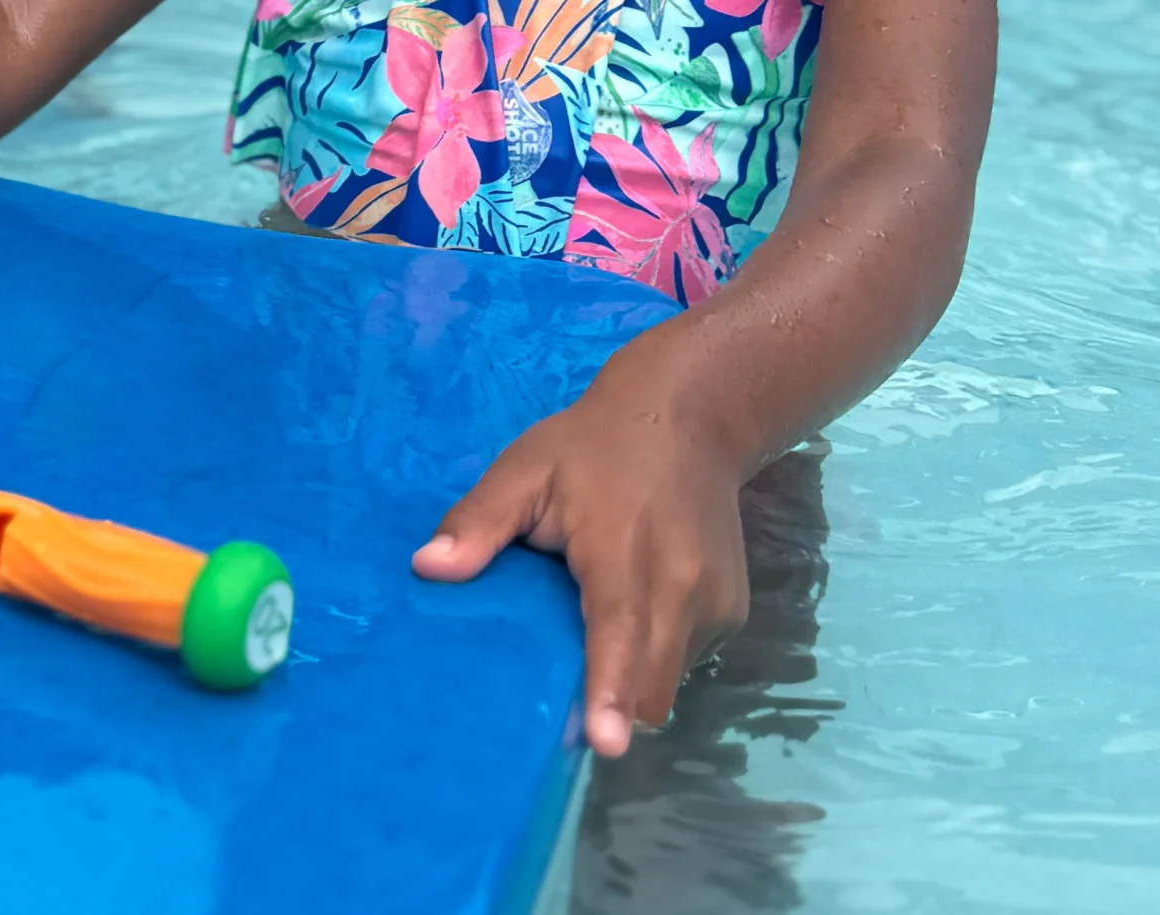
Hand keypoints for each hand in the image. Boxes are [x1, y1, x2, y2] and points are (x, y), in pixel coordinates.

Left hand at [411, 363, 750, 757]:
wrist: (687, 417)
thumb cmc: (593, 446)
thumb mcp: (526, 469)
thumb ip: (479, 521)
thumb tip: (427, 568)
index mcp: (624, 549)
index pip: (620, 630)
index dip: (610, 691)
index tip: (604, 742)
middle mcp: (683, 583)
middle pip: (650, 683)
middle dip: (611, 707)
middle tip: (562, 711)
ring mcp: (716, 601)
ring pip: (669, 678)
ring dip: (632, 679)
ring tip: (595, 631)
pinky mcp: (731, 611)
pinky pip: (686, 658)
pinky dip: (655, 654)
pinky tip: (632, 612)